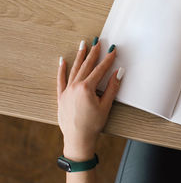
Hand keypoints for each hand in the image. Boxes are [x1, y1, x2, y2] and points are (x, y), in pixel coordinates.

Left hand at [57, 38, 123, 160]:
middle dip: (93, 53)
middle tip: (98, 42)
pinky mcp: (61, 97)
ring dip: (79, 56)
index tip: (113, 50)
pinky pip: (60, 80)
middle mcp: (75, 86)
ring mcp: (66, 91)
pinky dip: (61, 70)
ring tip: (83, 45)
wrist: (78, 139)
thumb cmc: (93, 125)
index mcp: (86, 88)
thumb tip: (119, 73)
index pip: (99, 70)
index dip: (108, 59)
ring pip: (74, 69)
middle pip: (86, 66)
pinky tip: (62, 61)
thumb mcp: (106, 106)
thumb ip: (112, 88)